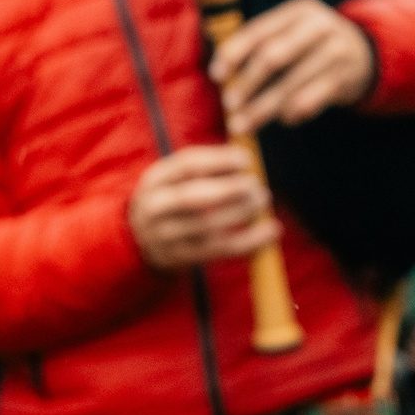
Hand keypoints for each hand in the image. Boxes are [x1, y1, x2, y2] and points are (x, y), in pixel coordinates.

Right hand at [126, 145, 276, 271]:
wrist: (142, 238)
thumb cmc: (172, 198)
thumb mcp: (175, 177)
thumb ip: (205, 166)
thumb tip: (248, 157)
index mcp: (154, 180)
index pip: (186, 165)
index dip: (218, 160)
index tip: (246, 159)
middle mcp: (154, 209)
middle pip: (192, 197)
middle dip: (228, 189)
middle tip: (255, 184)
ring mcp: (165, 236)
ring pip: (207, 226)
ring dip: (241, 213)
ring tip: (262, 200)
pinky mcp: (181, 257)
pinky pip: (220, 250)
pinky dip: (250, 241)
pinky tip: (272, 230)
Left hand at [209, 0, 377, 135]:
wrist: (363, 54)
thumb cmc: (309, 46)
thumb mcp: (290, 32)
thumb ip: (259, 44)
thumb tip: (217, 70)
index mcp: (298, 12)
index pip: (260, 31)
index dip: (234, 53)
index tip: (216, 75)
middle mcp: (319, 27)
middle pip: (274, 57)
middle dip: (248, 83)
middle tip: (229, 104)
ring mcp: (335, 51)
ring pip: (291, 84)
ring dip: (264, 108)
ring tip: (243, 124)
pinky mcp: (345, 77)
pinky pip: (312, 100)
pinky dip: (294, 112)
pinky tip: (284, 120)